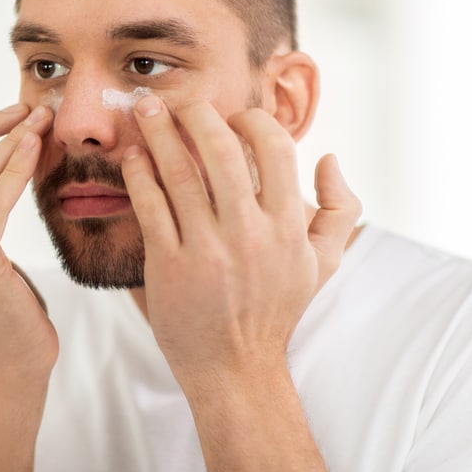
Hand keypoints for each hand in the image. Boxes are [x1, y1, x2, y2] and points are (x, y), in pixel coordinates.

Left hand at [121, 96, 360, 383]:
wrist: (235, 369)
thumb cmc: (276, 309)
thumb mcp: (322, 264)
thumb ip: (339, 210)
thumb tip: (330, 158)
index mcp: (287, 228)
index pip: (274, 149)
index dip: (251, 120)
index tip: (231, 115)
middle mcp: (249, 235)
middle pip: (220, 151)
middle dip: (195, 114)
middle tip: (178, 102)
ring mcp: (206, 251)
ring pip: (178, 174)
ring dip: (158, 134)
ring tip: (145, 111)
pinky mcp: (168, 267)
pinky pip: (149, 207)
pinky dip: (138, 174)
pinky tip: (132, 156)